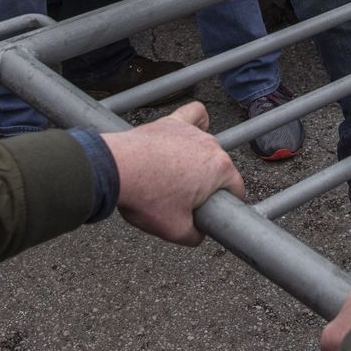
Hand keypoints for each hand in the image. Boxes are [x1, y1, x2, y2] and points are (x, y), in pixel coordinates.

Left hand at [104, 101, 244, 245]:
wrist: (115, 170)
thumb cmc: (146, 197)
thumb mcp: (176, 231)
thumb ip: (196, 235)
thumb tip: (198, 233)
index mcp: (220, 169)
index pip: (236, 188)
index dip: (225, 205)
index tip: (209, 213)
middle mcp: (211, 145)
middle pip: (219, 168)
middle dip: (207, 184)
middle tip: (184, 201)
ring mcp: (191, 131)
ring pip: (206, 146)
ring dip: (197, 162)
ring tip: (175, 177)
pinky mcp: (171, 122)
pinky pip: (193, 115)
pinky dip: (196, 123)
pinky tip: (190, 133)